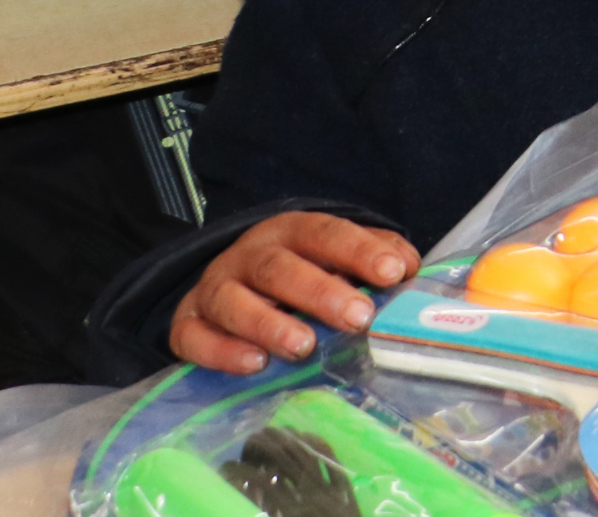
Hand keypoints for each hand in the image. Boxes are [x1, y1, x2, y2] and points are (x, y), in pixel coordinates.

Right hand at [169, 211, 417, 373]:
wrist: (226, 285)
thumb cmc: (297, 274)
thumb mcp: (333, 256)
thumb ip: (374, 257)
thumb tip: (410, 269)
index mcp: (292, 232)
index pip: (326, 234)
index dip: (359, 251)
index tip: (393, 272)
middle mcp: (250, 255)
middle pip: (281, 268)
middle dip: (321, 292)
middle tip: (358, 317)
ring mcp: (215, 289)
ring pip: (234, 301)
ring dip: (270, 323)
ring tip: (304, 346)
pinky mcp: (187, 325)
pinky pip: (194, 338)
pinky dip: (222, 352)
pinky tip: (255, 365)